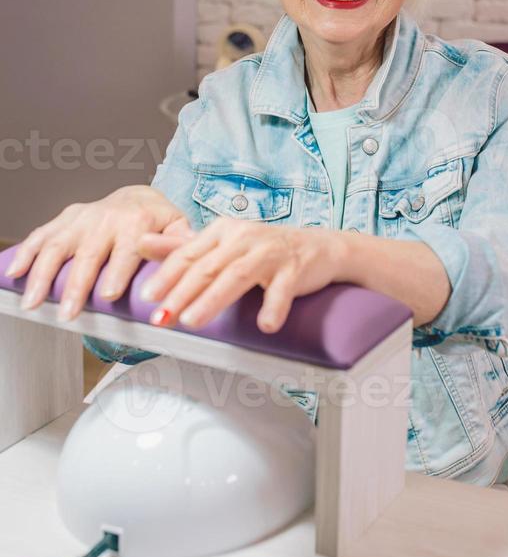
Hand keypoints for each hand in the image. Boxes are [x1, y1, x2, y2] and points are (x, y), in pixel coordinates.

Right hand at [5, 186, 190, 321]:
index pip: (127, 249)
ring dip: (43, 275)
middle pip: (88, 254)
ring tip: (34, 303)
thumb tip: (181, 261)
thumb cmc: (159, 221)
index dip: (117, 272)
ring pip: (58, 246)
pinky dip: (25, 254)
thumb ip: (179, 245)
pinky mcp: (64, 220)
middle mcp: (106, 217)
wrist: (138, 197)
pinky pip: (40, 236)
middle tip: (69, 313)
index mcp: (137, 219)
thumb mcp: (178, 228)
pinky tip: (15, 274)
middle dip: (77, 286)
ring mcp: (82, 218)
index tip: (109, 295)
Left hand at [136, 217, 343, 333]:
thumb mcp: (222, 243)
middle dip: (182, 293)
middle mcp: (244, 237)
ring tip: (192, 321)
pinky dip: (274, 307)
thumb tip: (140, 243)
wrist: (319, 247)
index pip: (189, 254)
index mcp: (223, 230)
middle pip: (208, 267)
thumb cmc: (265, 249)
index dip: (167, 275)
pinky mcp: (295, 268)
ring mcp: (271, 252)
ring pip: (237, 276)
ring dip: (213, 300)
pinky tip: (265, 325)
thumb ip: (182, 246)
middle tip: (161, 317)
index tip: (147, 297)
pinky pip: (283, 290)